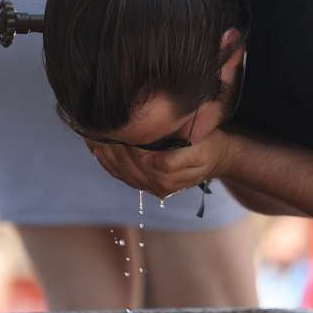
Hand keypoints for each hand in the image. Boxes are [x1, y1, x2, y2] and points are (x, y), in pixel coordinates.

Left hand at [89, 129, 240, 198]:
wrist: (219, 158)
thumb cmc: (209, 146)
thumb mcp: (199, 149)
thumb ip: (175, 159)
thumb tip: (150, 161)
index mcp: (167, 176)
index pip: (136, 159)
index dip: (124, 142)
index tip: (114, 125)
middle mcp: (156, 185)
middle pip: (125, 166)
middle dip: (111, 147)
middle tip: (97, 126)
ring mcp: (150, 187)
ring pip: (120, 172)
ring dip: (105, 155)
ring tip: (92, 135)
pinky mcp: (146, 184)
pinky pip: (122, 176)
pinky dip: (108, 163)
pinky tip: (97, 149)